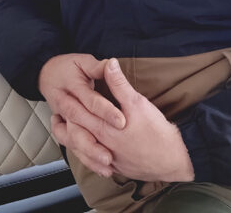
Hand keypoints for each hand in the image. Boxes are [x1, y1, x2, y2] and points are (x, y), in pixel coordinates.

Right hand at [38, 54, 124, 175]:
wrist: (45, 73)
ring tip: (107, 166)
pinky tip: (102, 169)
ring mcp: (64, 119)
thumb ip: (97, 67)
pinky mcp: (66, 129)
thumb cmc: (67, 67)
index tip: (122, 121)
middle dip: (94, 144)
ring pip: (74, 141)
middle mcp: (66, 106)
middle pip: (78, 128)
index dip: (105, 111)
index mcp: (71, 89)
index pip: (90, 101)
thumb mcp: (82, 62)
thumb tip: (111, 63)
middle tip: (111, 156)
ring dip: (89, 155)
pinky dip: (87, 158)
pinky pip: (73, 146)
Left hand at [62, 58, 194, 181]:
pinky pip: (93, 163)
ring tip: (64, 129)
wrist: (172, 162)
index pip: (77, 114)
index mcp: (103, 128)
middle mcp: (101, 145)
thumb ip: (119, 84)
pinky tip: (87, 149)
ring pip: (81, 150)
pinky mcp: (116, 168)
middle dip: (65, 123)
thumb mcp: (138, 103)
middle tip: (58, 112)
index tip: (61, 94)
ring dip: (72, 139)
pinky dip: (85, 154)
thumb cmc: (156, 132)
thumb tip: (109, 63)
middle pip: (74, 134)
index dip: (68, 104)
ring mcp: (108, 159)